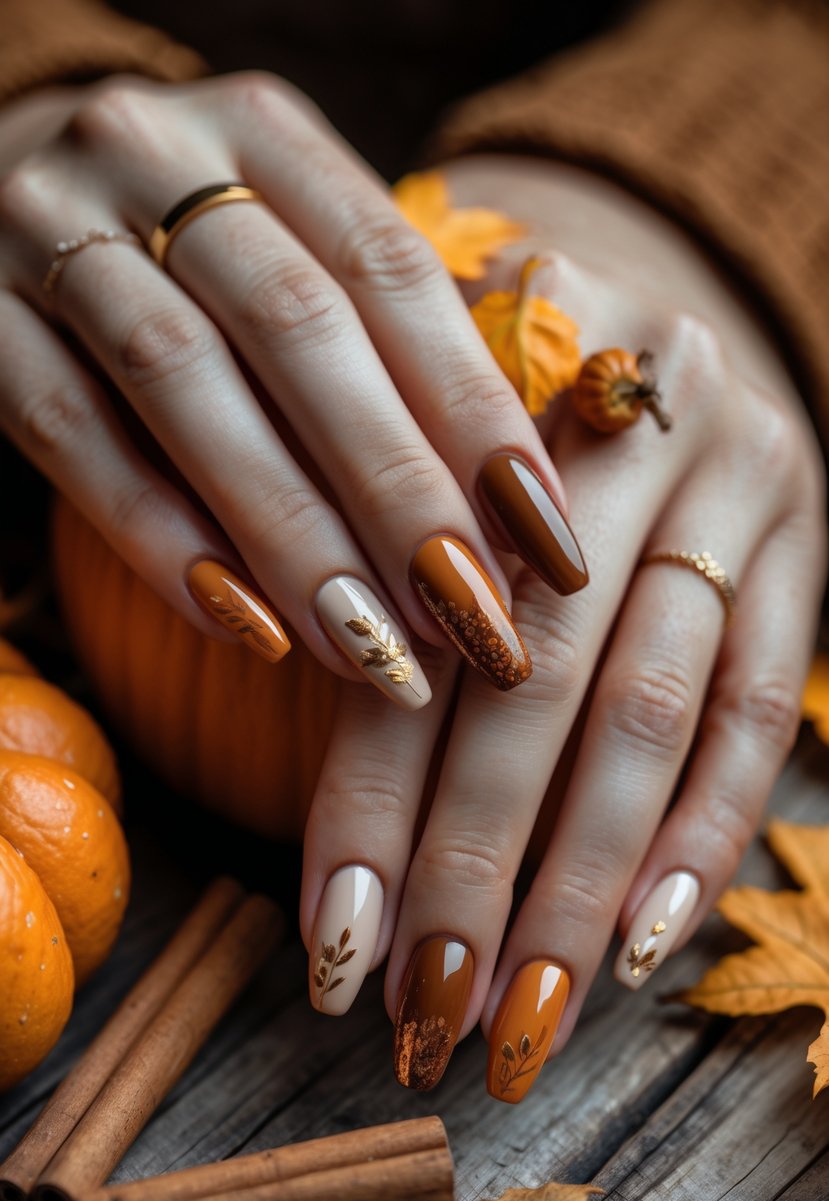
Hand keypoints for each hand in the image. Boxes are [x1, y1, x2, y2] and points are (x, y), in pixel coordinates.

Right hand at [0, 76, 586, 705]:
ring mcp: (44, 225)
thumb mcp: (290, 254)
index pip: (394, 272)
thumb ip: (380, 339)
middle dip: (399, 489)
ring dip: (292, 532)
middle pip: (301, 331)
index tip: (547, 543)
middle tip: (473, 619)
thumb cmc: (191, 260)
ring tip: (374, 647)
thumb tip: (512, 507)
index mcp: (264, 133)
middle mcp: (154, 153)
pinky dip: (161, 538)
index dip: (478, 412)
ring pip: (184, 383)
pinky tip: (244, 627)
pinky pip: (69, 435)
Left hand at [300, 158, 826, 1099]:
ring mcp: (742, 484)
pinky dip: (702, 834)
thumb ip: (372, 576)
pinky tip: (644, 945)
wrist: (646, 327)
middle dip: (475, 858)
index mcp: (497, 398)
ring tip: (520, 1010)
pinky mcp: (806, 550)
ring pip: (652, 708)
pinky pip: (763, 709)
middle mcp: (637, 423)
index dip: (373, 787)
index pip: (421, 620)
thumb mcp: (420, 445)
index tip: (332, 933)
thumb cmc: (487, 416)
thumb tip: (313, 775)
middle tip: (422, 1008)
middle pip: (539, 672)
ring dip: (581, 878)